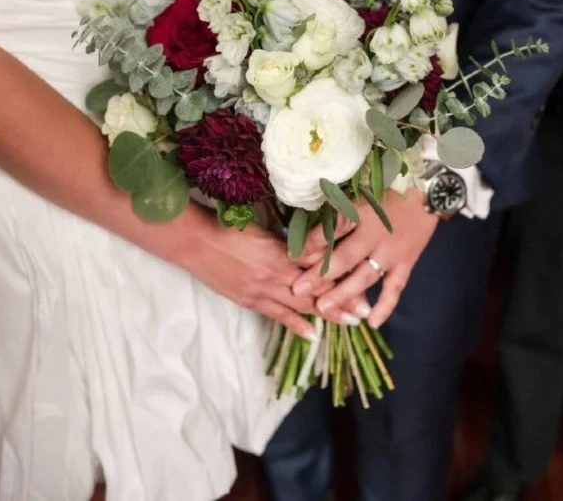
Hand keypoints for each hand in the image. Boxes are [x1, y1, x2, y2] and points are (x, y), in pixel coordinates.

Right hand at [171, 206, 367, 339]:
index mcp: (281, 250)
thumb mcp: (262, 228)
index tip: (363, 274)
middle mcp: (276, 273)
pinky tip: (313, 335)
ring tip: (351, 322)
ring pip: (302, 305)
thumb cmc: (228, 227)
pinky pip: (278, 316)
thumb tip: (312, 244)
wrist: (196, 242)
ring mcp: (263, 290)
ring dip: (328, 314)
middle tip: (366, 307)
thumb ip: (286, 241)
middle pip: (316, 288)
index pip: (318, 264)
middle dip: (343, 298)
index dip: (341, 272)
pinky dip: (296, 325)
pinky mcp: (250, 300)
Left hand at [292, 188, 437, 328]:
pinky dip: (385, 306)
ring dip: (343, 294)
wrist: (427, 191)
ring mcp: (391, 252)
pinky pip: (395, 287)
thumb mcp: (359, 192)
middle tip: (297, 290)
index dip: (310, 243)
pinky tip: (372, 323)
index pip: (331, 230)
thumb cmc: (387, 189)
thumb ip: (338, 209)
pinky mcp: (406, 262)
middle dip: (319, 275)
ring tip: (323, 308)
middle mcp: (374, 234)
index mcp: (360, 212)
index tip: (292, 256)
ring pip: (364, 277)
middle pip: (343, 258)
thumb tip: (308, 225)